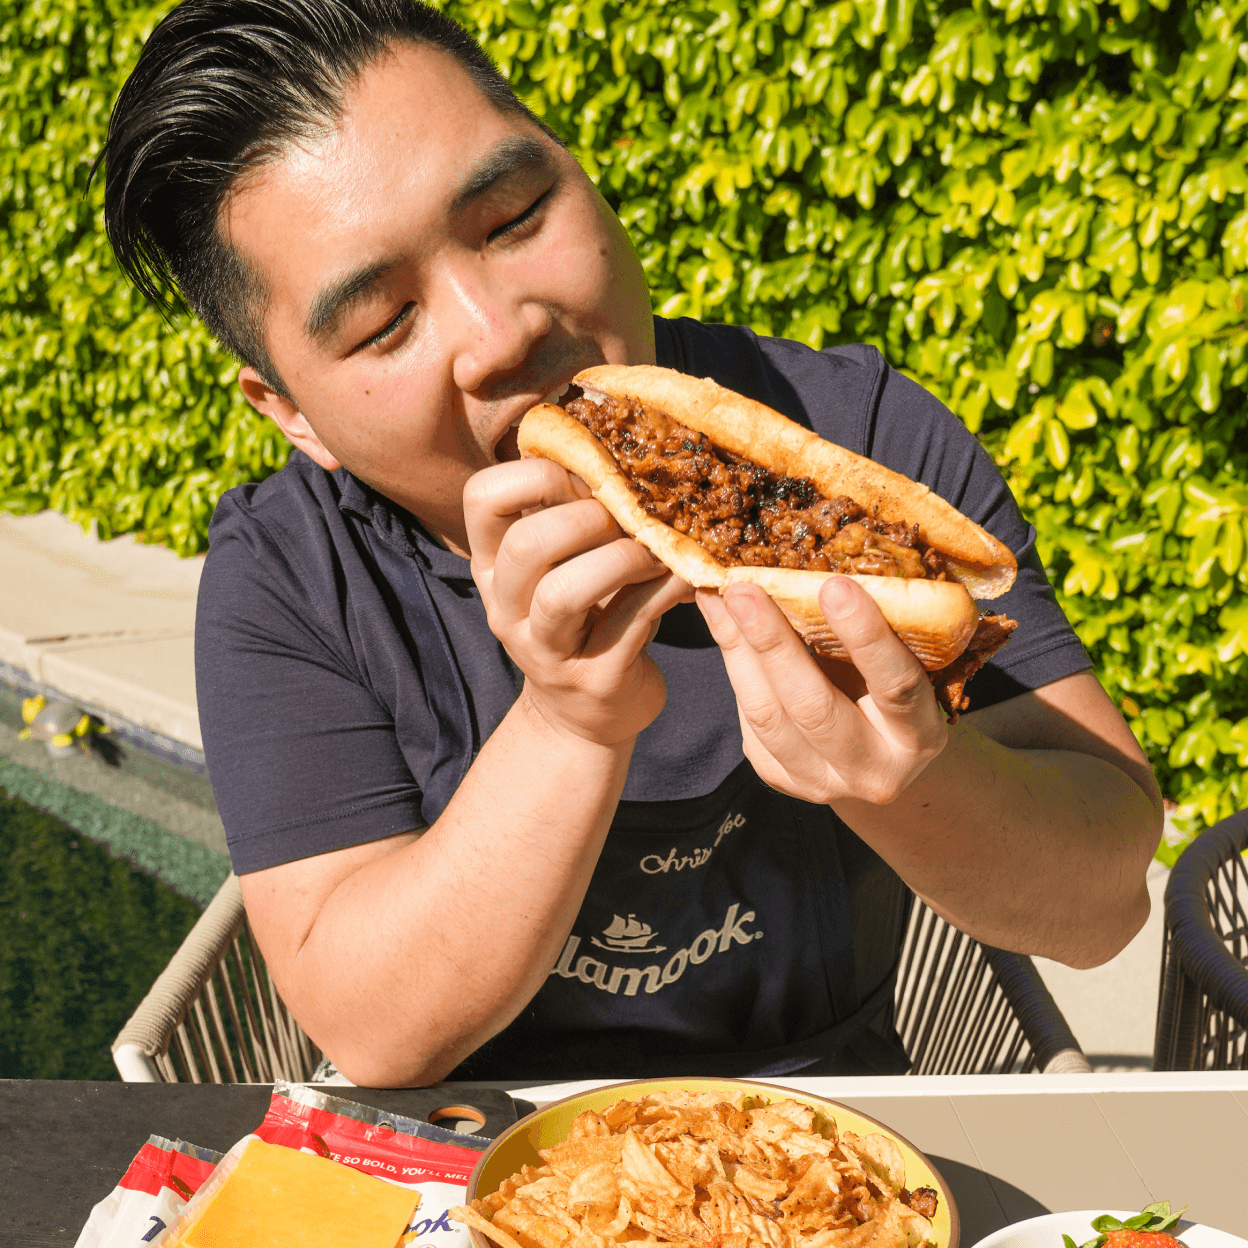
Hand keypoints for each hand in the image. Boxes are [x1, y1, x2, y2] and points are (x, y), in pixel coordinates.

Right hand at [464, 459, 690, 744]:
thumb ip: (571, 515)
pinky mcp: (594, 679)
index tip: (582, 477)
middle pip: (527, 543)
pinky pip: (629, 622)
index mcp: (493, 566)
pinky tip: (684, 576)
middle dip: (586, 516)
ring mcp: (544, 650)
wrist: (584, 716)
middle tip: (626, 517)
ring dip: (620, 557)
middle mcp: (506, 608)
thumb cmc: (583, 619)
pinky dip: (664, 589)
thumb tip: (624, 444)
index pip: (482, 497)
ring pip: (565, 591)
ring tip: (653, 550)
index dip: (534, 472)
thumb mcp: (561, 566)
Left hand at [696, 575, 947, 805]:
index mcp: (919, 737)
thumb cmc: (892, 694)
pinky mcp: (781, 777)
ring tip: (720, 597)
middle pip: (813, 707)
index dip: (867, 638)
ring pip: (767, 714)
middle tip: (745, 589)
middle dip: (774, 642)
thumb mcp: (905, 670)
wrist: (877, 762)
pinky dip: (734, 664)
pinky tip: (723, 622)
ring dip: (739, 649)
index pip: (896, 687)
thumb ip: (881, 635)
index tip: (836, 586)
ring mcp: (821, 782)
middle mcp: (872, 770)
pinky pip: (749, 719)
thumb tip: (821, 567)